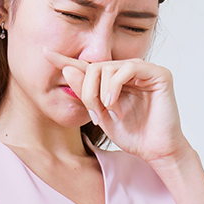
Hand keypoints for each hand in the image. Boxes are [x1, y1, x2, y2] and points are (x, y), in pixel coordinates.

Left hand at [43, 47, 190, 163]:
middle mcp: (129, 70)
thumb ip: (85, 93)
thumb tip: (67, 69)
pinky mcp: (159, 73)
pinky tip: (114, 104)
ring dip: (100, 91)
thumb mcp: (100, 114)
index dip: (66, 60)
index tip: (44, 52)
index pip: (88, 65)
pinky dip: (115, 86)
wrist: (155, 150)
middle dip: (87, 90)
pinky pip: (128, 68)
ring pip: (108, 66)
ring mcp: (144, 70)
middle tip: (93, 113)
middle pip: (94, 66)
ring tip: (107, 112)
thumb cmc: (132, 134)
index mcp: (115, 79)